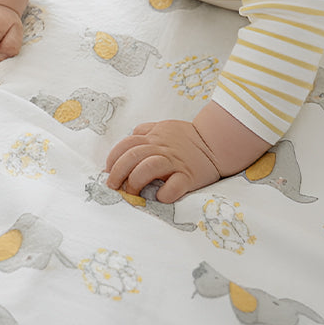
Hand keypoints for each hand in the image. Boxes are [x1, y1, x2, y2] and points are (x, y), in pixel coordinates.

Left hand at [105, 119, 221, 203]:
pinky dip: (164, 194)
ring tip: (132, 193)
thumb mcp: (164, 127)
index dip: (113, 158)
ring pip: (148, 167)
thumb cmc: (186, 137)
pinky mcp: (189, 176)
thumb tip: (130, 136)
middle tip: (114, 186)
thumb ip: (146, 130)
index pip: (126, 144)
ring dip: (136, 181)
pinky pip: (174, 186)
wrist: (215, 141)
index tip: (108, 171)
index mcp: (154, 137)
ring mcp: (175, 161)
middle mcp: (161, 148)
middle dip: (118, 172)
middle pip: (132, 156)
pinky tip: (159, 197)